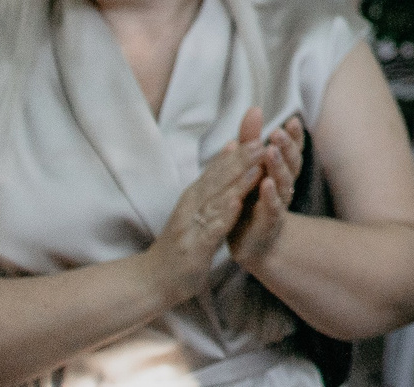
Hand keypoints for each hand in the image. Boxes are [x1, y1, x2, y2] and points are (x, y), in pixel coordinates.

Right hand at [144, 107, 267, 302]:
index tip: (256, 134)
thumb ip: (214, 178)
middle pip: (217, 180)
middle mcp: (191, 207)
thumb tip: (231, 144)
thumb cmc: (180, 240)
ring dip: (236, 184)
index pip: (217, 169)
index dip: (237, 152)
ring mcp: (191, 226)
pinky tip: (237, 204)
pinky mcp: (193, 247)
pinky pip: (211, 229)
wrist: (153, 279)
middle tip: (260, 141)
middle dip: (239, 161)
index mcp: (194, 196)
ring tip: (256, 167)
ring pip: (216, 201)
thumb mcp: (196, 206)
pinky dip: (223, 215)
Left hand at [229, 114, 306, 270]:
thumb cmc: (253, 200)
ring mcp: (279, 203)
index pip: (292, 150)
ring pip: (284, 182)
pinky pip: (272, 207)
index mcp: (280, 171)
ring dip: (278, 166)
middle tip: (278, 132)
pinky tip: (266, 184)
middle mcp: (284, 185)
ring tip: (270, 151)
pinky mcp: (269, 222)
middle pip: (292, 163)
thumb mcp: (249, 166)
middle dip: (287, 147)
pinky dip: (270, 195)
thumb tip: (254, 109)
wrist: (254, 243)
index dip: (295, 136)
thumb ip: (250, 140)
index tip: (292, 120)